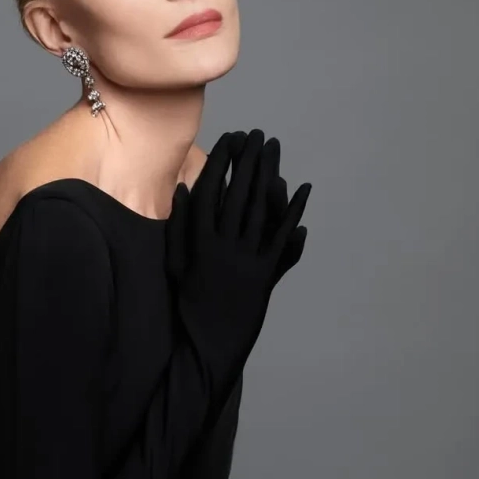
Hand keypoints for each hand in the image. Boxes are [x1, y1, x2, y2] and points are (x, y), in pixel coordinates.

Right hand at [164, 130, 310, 395]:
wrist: (208, 343)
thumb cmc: (189, 303)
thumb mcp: (175, 263)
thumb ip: (179, 226)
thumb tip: (184, 189)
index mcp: (198, 242)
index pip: (210, 192)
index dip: (220, 163)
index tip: (228, 140)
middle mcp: (223, 246)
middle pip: (238, 193)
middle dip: (249, 160)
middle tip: (257, 134)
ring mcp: (246, 260)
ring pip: (260, 209)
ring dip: (269, 174)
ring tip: (274, 149)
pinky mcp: (265, 274)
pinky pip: (282, 237)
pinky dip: (293, 211)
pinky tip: (303, 189)